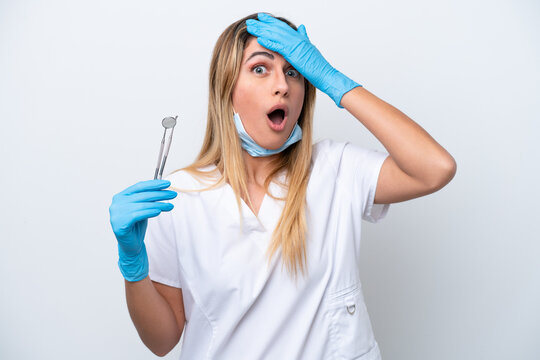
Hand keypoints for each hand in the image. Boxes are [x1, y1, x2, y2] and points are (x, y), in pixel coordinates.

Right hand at [109, 179, 176, 281]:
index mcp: (121, 197)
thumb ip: (148, 198)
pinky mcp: (119, 224)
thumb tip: (162, 186)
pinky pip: (137, 215)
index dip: (154, 184)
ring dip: (159, 204)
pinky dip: (149, 212)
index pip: (139, 186)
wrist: (131, 246)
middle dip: (160, 194)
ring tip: (170, 205)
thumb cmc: (137, 226)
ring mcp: (116, 214)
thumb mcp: (143, 208)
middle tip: (173, 194)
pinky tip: (159, 211)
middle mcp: (116, 204)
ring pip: (142, 205)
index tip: (167, 183)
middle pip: (142, 195)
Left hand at [246, 13, 360, 107]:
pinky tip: (260, 39)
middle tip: (252, 21)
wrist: (326, 75)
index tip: (262, 18)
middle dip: (264, 24)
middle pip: (278, 28)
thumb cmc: (319, 67)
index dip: (272, 22)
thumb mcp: (311, 49)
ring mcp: (296, 46)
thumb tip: (301, 28)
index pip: (284, 27)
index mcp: (300, 38)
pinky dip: (269, 42)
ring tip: (251, 27)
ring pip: (276, 35)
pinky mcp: (294, 54)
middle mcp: (298, 39)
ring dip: (263, 30)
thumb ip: (304, 38)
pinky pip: (279, 46)